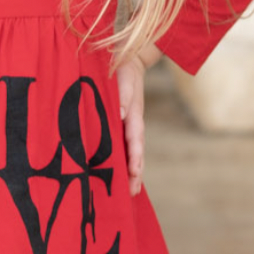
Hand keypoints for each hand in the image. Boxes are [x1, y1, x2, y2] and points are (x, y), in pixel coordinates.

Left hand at [116, 44, 161, 196]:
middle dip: (135, 173)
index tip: (135, 173)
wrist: (127, 60)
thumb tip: (120, 114)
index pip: (135, 139)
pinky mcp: (120, 125)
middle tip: (132, 193)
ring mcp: (127, 125)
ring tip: (129, 192)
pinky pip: (121, 145)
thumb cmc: (123, 69)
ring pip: (129, 152)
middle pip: (136, 152)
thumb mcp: (122, 79)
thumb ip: (122, 95)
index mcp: (133, 114)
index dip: (134, 156)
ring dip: (129, 171)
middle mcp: (132, 123)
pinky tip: (117, 174)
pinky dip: (121, 160)